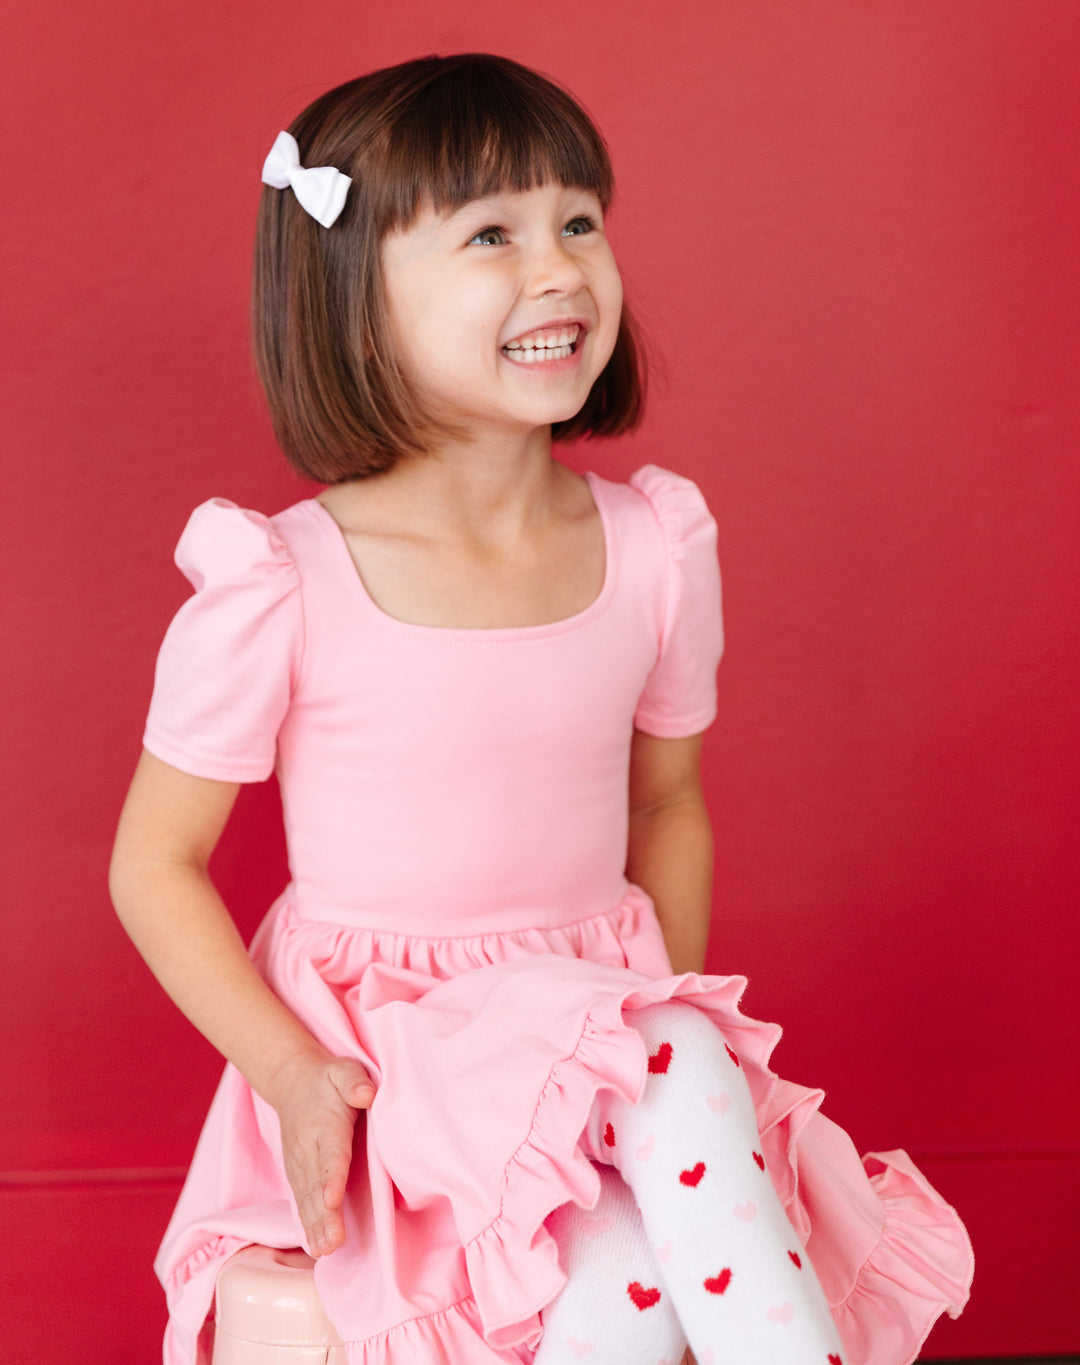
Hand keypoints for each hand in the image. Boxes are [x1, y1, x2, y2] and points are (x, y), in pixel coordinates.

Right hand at [267, 1049, 375, 1255]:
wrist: (292, 1082)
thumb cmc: (327, 1079)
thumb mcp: (343, 1070)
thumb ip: (353, 1081)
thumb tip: (366, 1093)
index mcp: (325, 1124)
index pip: (330, 1153)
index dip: (331, 1177)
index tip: (332, 1199)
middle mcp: (309, 1148)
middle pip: (316, 1185)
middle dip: (323, 1216)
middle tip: (332, 1244)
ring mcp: (300, 1164)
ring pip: (307, 1198)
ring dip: (315, 1226)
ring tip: (325, 1251)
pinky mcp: (298, 1174)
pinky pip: (302, 1201)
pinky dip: (307, 1225)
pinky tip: (316, 1247)